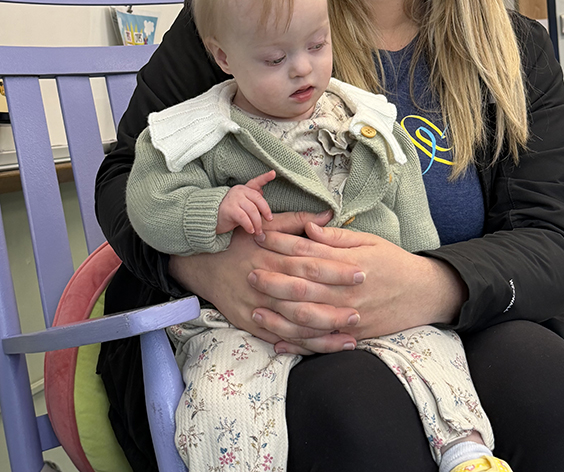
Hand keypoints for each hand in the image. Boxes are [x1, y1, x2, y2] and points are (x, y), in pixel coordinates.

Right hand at [168, 210, 363, 350]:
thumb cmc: (241, 241)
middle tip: (360, 310)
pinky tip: (323, 348)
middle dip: (333, 306)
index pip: (309, 264)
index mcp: (273, 256)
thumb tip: (327, 215)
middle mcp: (266, 283)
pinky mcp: (250, 323)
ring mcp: (257, 306)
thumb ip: (297, 221)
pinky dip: (300, 346)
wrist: (203, 263)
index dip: (335, 269)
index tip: (360, 273)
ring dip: (322, 332)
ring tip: (349, 337)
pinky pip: (278, 338)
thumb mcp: (266, 225)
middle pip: (304, 297)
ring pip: (292, 324)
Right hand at [216, 170, 275, 236]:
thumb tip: (262, 192)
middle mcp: (239, 191)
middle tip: (269, 220)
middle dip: (266, 211)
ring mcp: (234, 199)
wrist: (210, 218)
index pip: (256, 182)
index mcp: (244, 189)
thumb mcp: (242, 203)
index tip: (273, 173)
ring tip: (258, 231)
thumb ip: (251, 198)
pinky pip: (244, 218)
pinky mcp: (229, 209)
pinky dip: (249, 225)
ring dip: (257, 223)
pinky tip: (250, 230)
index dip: (265, 177)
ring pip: (252, 210)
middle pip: (258, 200)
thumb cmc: (229, 211)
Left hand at [249, 223, 466, 354]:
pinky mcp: (353, 335)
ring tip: (256, 307)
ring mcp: (350, 316)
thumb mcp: (369, 240)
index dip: (282, 244)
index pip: (309, 253)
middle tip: (250, 273)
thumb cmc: (393, 261)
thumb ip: (336, 237)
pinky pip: (321, 344)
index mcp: (350, 264)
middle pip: (303, 287)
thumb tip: (307, 226)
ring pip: (308, 319)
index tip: (261, 236)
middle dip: (274, 280)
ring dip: (279, 315)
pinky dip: (298, 345)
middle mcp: (348, 292)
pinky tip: (277, 341)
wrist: (424, 293)